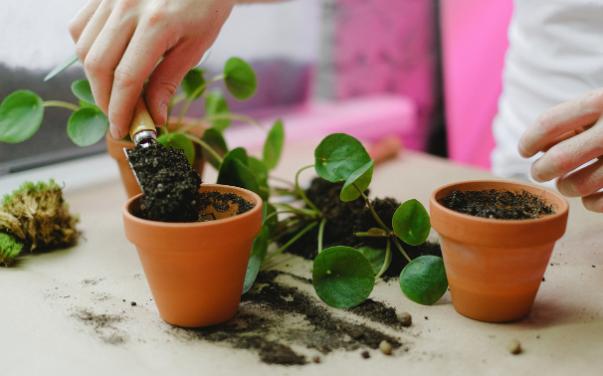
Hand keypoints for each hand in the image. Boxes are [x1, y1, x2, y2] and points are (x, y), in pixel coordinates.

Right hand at [69, 0, 234, 138]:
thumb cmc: (206, 6)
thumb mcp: (195, 46)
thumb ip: (168, 81)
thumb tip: (153, 118)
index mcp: (156, 23)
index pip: (127, 79)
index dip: (121, 111)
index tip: (122, 131)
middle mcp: (127, 6)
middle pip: (98, 66)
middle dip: (105, 100)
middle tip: (119, 118)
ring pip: (83, 48)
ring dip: (95, 79)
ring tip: (116, 93)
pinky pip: (81, 27)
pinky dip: (88, 51)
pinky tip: (107, 64)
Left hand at [518, 89, 602, 211]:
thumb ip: (574, 120)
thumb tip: (536, 148)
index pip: (549, 124)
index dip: (529, 140)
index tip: (525, 151)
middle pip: (557, 159)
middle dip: (541, 170)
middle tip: (540, 172)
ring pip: (575, 185)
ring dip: (565, 186)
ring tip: (567, 182)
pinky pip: (598, 203)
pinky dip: (590, 203)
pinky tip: (591, 196)